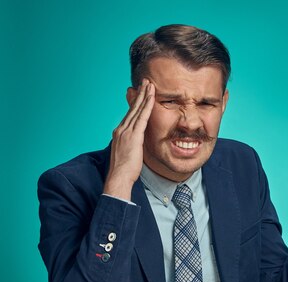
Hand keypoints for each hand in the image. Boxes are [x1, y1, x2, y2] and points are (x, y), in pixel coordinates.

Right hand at [103, 79, 154, 199]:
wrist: (119, 177)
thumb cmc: (124, 170)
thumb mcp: (128, 154)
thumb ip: (132, 145)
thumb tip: (136, 145)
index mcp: (119, 133)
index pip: (129, 114)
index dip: (135, 103)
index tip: (140, 93)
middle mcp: (121, 129)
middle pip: (132, 108)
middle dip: (139, 94)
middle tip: (145, 82)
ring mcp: (126, 131)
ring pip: (137, 109)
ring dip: (144, 95)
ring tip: (149, 84)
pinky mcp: (134, 135)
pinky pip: (143, 117)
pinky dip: (147, 105)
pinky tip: (152, 97)